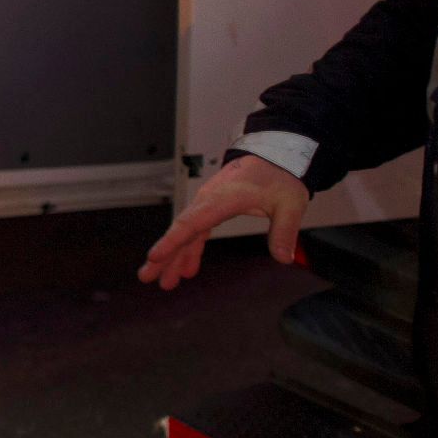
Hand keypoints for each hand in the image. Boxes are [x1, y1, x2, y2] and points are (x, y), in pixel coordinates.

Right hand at [138, 154, 308, 290]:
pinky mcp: (212, 208)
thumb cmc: (279, 175)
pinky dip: (190, 250)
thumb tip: (284, 258)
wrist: (274, 154)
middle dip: (164, 256)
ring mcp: (208, 204)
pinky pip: (196, 231)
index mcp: (222, 199)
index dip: (172, 241)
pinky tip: (188, 268)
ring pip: (186, 234)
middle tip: (147, 277)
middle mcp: (208, 201)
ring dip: (174, 257)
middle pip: (180, 231)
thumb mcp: (290, 203)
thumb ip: (284, 231)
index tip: (154, 256)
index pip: (191, 223)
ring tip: (166, 282)